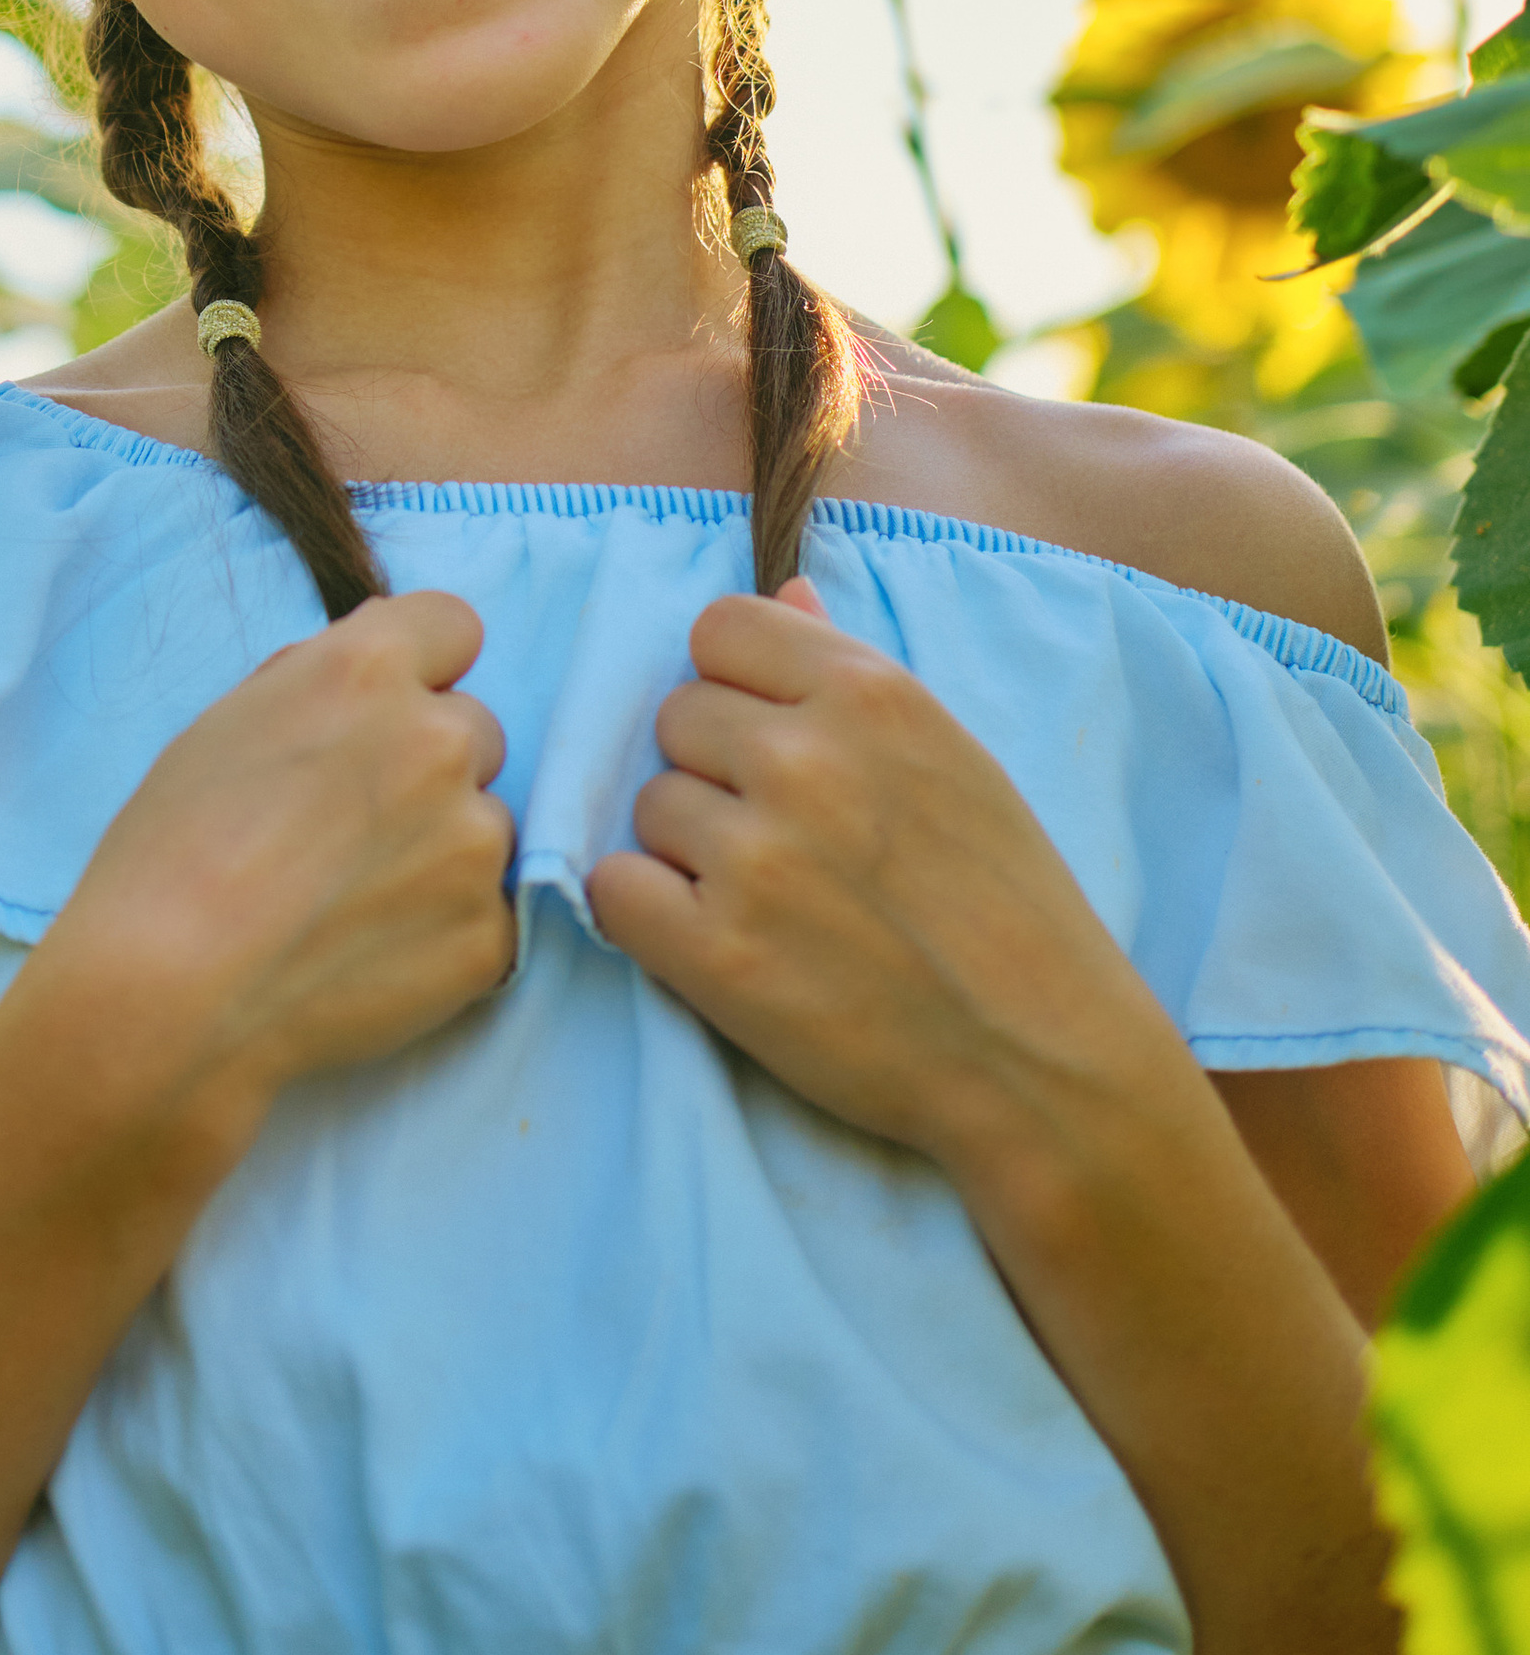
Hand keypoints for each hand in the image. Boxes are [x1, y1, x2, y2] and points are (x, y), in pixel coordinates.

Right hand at [32, 591, 514, 1142]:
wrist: (168, 998)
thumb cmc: (170, 855)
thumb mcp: (226, 723)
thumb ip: (318, 681)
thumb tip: (377, 670)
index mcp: (368, 669)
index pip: (454, 626)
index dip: (419, 671)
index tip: (386, 716)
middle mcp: (438, 740)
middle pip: (474, 731)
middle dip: (428, 768)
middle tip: (351, 829)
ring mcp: (474, 841)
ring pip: (485, 825)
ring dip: (441, 851)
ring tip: (351, 903)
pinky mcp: (490, 935)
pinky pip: (488, 914)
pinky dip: (445, 933)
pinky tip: (372, 954)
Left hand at [588, 580, 1162, 1170]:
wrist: (1041, 1060)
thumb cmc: (1009, 905)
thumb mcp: (954, 759)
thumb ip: (852, 672)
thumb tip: (783, 594)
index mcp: (869, 696)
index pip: (718, 628)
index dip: (734, 686)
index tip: (769, 740)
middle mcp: (802, 761)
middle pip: (675, 719)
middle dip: (714, 773)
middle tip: (783, 839)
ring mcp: (754, 859)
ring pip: (648, 806)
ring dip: (688, 850)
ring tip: (771, 902)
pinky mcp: (716, 955)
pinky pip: (613, 889)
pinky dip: (647, 916)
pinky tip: (715, 941)